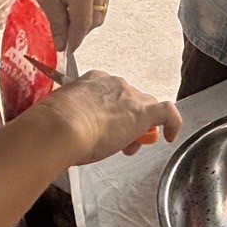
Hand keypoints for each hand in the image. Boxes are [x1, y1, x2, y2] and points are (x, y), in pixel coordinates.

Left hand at [26, 0, 111, 51]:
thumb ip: (56, 22)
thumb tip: (62, 46)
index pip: (83, 22)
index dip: (75, 40)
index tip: (66, 51)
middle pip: (93, 21)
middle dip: (77, 31)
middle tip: (61, 32)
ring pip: (99, 17)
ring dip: (83, 23)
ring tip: (67, 15)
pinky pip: (101, 9)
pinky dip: (88, 14)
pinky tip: (75, 8)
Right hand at [34, 70, 182, 165]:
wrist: (60, 127)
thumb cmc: (53, 124)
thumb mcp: (61, 115)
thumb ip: (70, 118)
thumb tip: (65, 130)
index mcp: (93, 80)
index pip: (110, 94)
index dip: (111, 112)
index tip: (103, 127)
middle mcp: (114, 83)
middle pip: (130, 100)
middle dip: (126, 121)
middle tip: (117, 142)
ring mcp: (129, 97)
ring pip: (145, 108)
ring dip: (140, 127)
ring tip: (129, 146)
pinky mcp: (143, 113)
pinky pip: (167, 112)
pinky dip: (172, 123)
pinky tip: (170, 136)